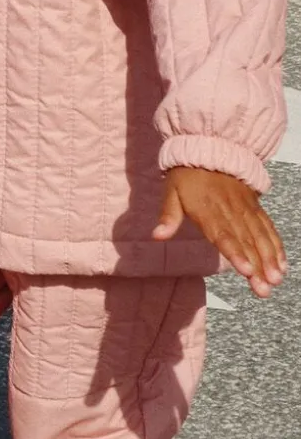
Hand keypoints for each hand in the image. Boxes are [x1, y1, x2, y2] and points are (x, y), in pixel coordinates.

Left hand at [153, 166, 287, 297]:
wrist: (209, 149)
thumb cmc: (187, 176)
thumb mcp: (171, 192)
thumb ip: (168, 215)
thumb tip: (157, 235)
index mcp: (209, 211)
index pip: (224, 236)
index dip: (236, 254)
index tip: (246, 270)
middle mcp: (231, 212)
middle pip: (246, 243)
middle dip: (257, 267)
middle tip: (264, 289)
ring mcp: (245, 210)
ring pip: (261, 237)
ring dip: (270, 260)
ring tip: (276, 280)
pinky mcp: (255, 208)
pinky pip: (268, 228)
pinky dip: (276, 246)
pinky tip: (282, 264)